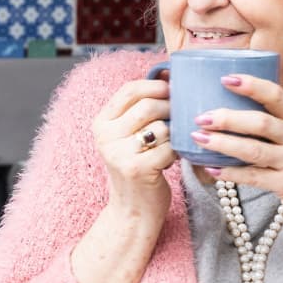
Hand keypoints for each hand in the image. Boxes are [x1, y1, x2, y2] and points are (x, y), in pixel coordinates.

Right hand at [92, 78, 174, 219]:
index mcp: (101, 123)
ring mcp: (119, 154)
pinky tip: (173, 159)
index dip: (155, 85)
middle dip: (171, 108)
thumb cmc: (138, 167)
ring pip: (161, 126)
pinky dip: (177, 152)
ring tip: (173, 142)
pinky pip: (169, 148)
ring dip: (175, 133)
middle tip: (181, 117)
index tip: (172, 89)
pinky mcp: (137, 169)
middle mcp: (105, 137)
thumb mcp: (130, 135)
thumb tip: (167, 71)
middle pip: (147, 106)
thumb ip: (142, 107)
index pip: (129, 90)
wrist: (132, 211)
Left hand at [189, 73, 282, 238]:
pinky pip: (253, 177)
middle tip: (201, 117)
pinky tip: (211, 168)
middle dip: (228, 118)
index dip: (251, 85)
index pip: (275, 95)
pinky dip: (230, 173)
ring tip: (199, 139)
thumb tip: (227, 106)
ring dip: (223, 144)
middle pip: (260, 122)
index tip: (225, 79)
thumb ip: (273, 120)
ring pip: (253, 150)